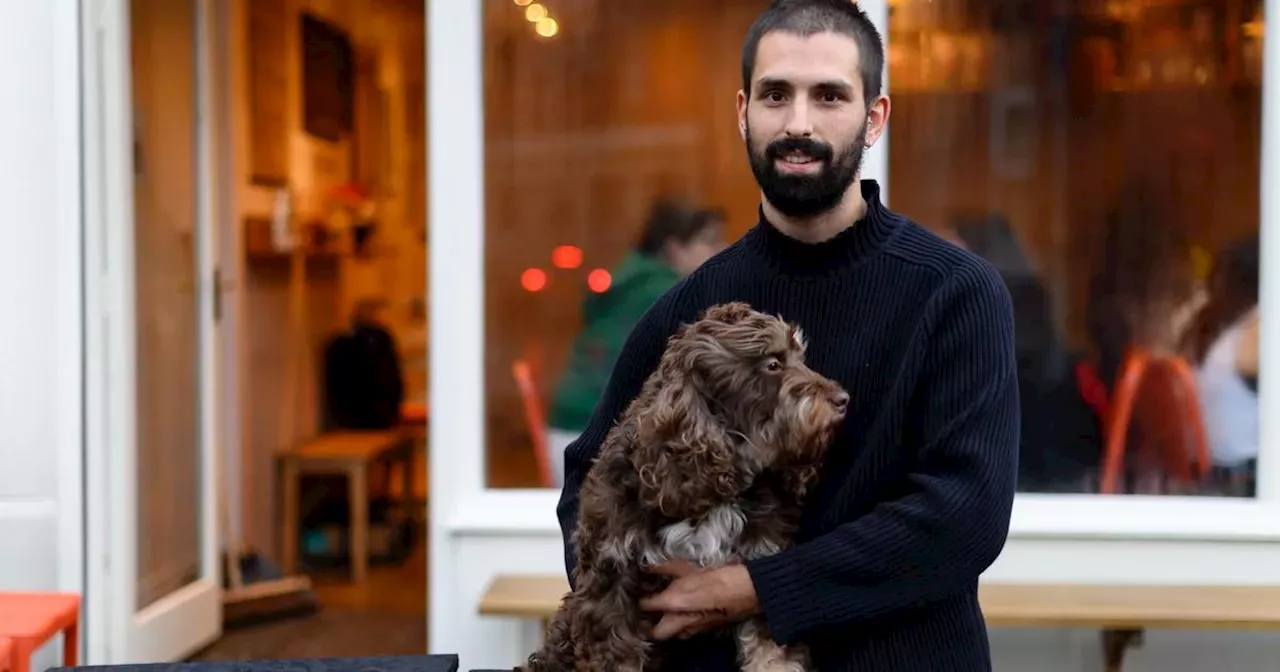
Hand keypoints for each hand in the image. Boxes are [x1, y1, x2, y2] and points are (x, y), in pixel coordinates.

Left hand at [639, 559, 760, 640]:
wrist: (748, 590)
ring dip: (669, 628)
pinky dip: (685, 627)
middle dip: (652, 625)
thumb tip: (647, 565)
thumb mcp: (689, 566)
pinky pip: (690, 632)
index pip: (647, 606)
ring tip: (669, 614)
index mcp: (673, 603)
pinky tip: (688, 615)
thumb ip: (665, 567)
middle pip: (657, 633)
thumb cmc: (719, 576)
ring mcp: (695, 628)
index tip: (641, 594)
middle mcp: (681, 620)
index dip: (641, 600)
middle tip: (652, 613)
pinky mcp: (708, 629)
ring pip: (675, 635)